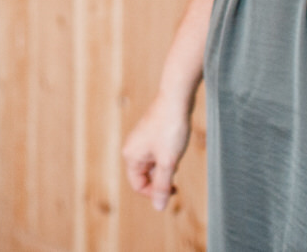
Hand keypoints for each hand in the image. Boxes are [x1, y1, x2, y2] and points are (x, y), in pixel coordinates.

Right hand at [122, 92, 194, 210]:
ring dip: (166, 167)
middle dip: (161, 178)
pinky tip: (176, 147)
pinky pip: (156, 155)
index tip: (173, 188)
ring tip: (176, 155)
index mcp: (131, 156)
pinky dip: (167, 157)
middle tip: (176, 170)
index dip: (155, 192)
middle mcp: (132, 149)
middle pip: (144, 177)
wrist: (175, 99)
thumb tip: (158, 208)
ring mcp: (141, 142)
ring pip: (152, 166)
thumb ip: (162, 186)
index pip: (138, 186)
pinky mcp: (150, 135)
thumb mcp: (168, 162)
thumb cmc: (170, 129)